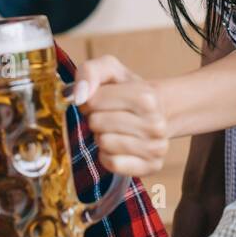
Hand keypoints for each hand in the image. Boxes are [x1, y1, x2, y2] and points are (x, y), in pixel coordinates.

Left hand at [71, 55, 169, 176]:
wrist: (156, 111)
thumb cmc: (128, 90)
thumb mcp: (110, 70)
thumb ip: (90, 72)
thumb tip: (79, 95)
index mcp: (147, 97)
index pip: (93, 101)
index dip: (90, 101)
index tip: (101, 101)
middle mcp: (156, 123)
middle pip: (97, 123)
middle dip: (96, 119)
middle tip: (109, 116)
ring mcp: (156, 147)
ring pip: (104, 144)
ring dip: (102, 137)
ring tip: (115, 129)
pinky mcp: (152, 166)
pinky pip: (112, 163)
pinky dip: (108, 155)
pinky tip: (118, 146)